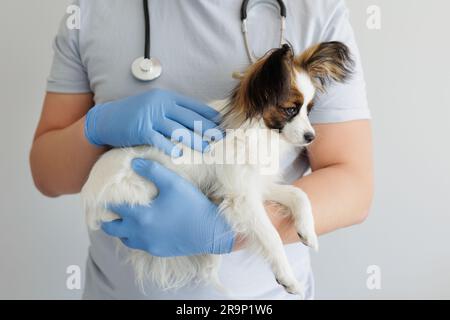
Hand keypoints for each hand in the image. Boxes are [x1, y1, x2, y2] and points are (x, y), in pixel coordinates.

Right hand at [84, 89, 219, 154]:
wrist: (105, 118)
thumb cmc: (133, 114)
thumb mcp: (153, 105)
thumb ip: (171, 110)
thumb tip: (193, 119)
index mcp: (166, 97)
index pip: (192, 106)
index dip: (208, 114)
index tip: (221, 122)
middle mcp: (160, 105)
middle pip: (189, 118)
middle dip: (207, 128)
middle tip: (221, 137)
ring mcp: (150, 117)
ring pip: (178, 130)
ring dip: (194, 141)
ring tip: (207, 149)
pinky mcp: (141, 130)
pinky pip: (159, 140)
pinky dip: (170, 148)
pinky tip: (180, 155)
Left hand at [101, 159, 234, 256]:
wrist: (210, 231)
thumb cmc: (192, 205)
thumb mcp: (173, 183)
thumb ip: (152, 170)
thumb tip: (134, 162)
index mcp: (140, 216)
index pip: (114, 209)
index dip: (106, 202)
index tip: (103, 196)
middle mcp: (140, 233)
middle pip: (112, 229)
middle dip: (107, 220)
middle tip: (109, 210)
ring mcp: (148, 244)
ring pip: (124, 239)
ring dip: (121, 230)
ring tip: (125, 219)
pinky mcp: (158, 251)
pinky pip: (139, 245)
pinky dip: (135, 237)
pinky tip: (144, 228)